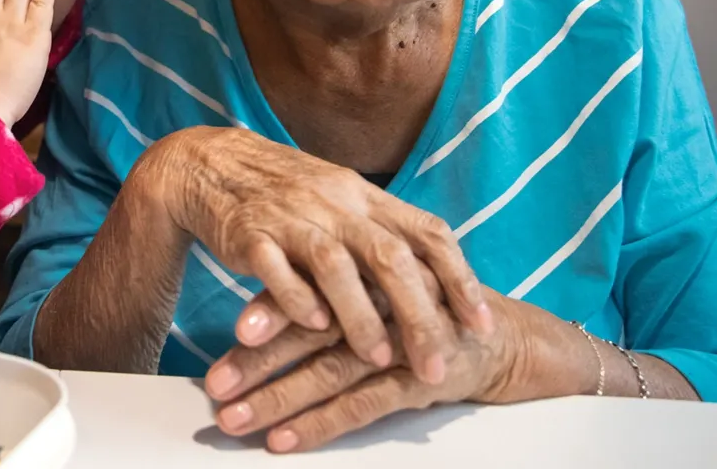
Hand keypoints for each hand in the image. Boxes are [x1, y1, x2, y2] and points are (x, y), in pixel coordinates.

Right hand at [150, 127, 493, 386]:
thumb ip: (381, 234)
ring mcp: (290, 216)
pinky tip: (314, 327)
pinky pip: (276, 268)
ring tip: (378, 359)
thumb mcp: (340, 200)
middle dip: (418, 316)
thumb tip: (435, 281)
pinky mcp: (248, 233)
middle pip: (389, 257)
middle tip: (436, 366)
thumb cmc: (283, 193)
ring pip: (335, 265)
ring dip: (360, 317)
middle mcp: (334, 202)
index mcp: (364, 195)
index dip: (460, 280)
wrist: (207, 164)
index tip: (481, 326)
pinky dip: (297, 299)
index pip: (427, 233)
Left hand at [203, 287, 578, 452]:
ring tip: (234, 419)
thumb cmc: (424, 308)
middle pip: (309, 334)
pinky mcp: (419, 382)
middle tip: (214, 387)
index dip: (269, 310)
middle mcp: (377, 306)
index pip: (307, 289)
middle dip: (256, 362)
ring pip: (328, 372)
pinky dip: (320, 424)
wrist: (502, 336)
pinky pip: (363, 406)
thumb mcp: (378, 289)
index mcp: (362, 276)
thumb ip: (328, 290)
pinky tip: (284, 439)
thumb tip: (260, 307)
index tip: (227, 333)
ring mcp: (400, 345)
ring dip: (277, 398)